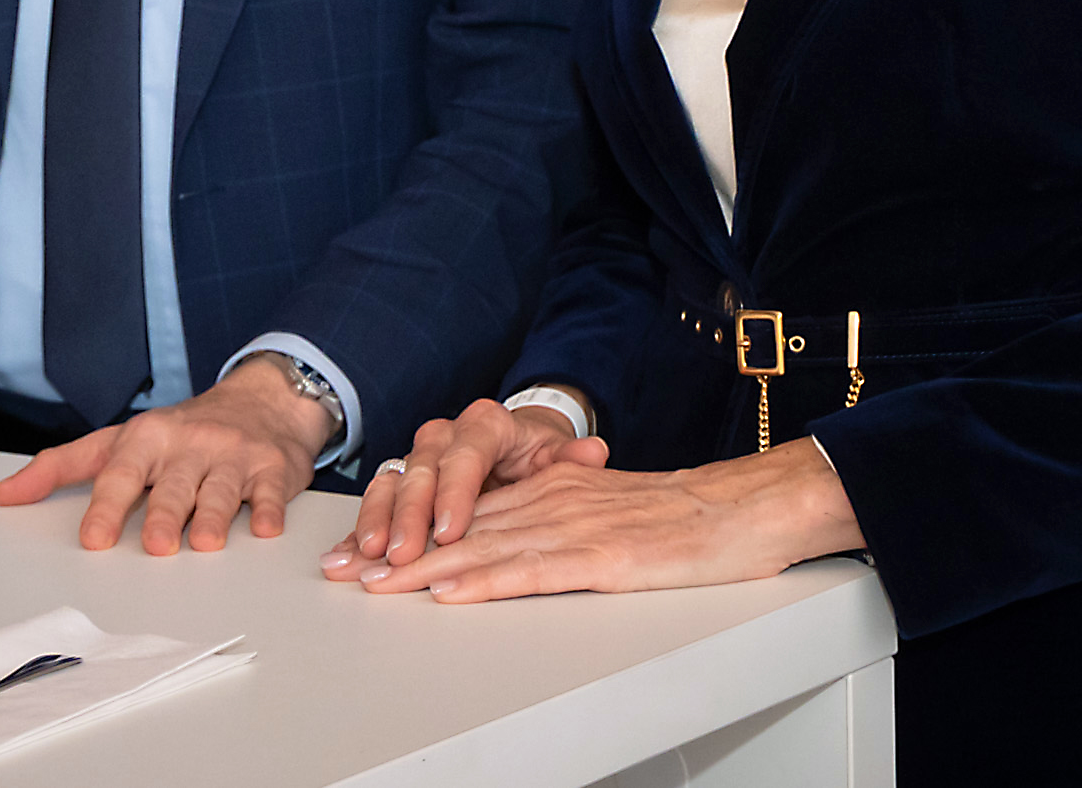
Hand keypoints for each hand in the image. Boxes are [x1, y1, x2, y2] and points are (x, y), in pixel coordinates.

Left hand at [0, 363, 327, 554]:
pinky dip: (269, 509)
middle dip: (164, 514)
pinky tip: (265, 528)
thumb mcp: (120, 440)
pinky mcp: (271, 468)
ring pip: (220, 489)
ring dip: (214, 516)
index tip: (94, 539)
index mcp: (146, 438)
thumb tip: (5, 495)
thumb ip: (62, 467)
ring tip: (205, 543)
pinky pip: (270, 491)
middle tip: (155, 545)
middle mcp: (188, 445)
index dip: (107, 507)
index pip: (120, 473)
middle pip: (172, 485)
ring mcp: (232, 456)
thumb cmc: (181, 432)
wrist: (262, 401)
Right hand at [320, 399, 605, 575]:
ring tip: (369, 556)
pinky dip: (359, 530)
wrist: (516, 449)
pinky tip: (344, 556)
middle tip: (404, 553)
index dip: (454, 493)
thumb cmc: (535, 456)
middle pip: (421, 471)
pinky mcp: (400, 483)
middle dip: (410, 516)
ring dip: (377, 523)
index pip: (466, 454)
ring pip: (391, 484)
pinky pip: (376, 503)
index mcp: (485, 424)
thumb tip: (594, 453)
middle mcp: (445, 436)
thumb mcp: (557, 455)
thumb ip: (570, 459)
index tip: (449, 529)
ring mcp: (418, 459)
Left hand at [345, 438, 860, 602]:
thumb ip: (560, 518)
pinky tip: (451, 592)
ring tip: (373, 586)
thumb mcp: (608, 509)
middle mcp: (552, 502)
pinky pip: (532, 572)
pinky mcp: (601, 560)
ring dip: (422, 570)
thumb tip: (513, 542)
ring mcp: (575, 529)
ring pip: (483, 549)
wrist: (742, 510)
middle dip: (395, 552)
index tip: (359, 551)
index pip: (466, 511)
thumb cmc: (683, 521)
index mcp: (553, 489)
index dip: (408, 530)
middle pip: (460, 529)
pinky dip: (484, 583)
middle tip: (339, 573)